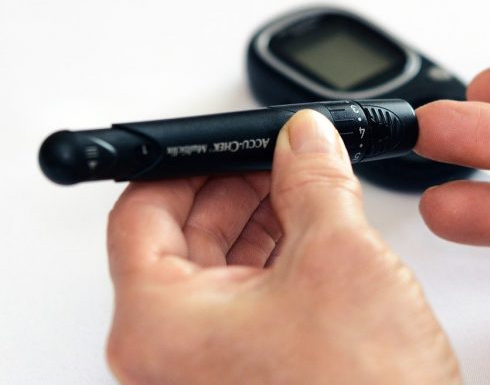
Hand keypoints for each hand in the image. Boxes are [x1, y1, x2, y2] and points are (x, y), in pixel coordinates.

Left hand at [105, 110, 458, 383]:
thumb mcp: (338, 258)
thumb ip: (315, 180)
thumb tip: (305, 139)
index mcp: (160, 326)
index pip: (140, 213)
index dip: (187, 164)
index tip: (228, 142)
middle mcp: (171, 354)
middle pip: (179, 238)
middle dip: (235, 187)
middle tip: (279, 156)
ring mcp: (208, 368)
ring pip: (218, 268)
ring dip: (260, 220)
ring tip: (306, 188)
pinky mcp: (248, 373)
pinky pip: (247, 300)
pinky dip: (276, 259)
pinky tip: (313, 233)